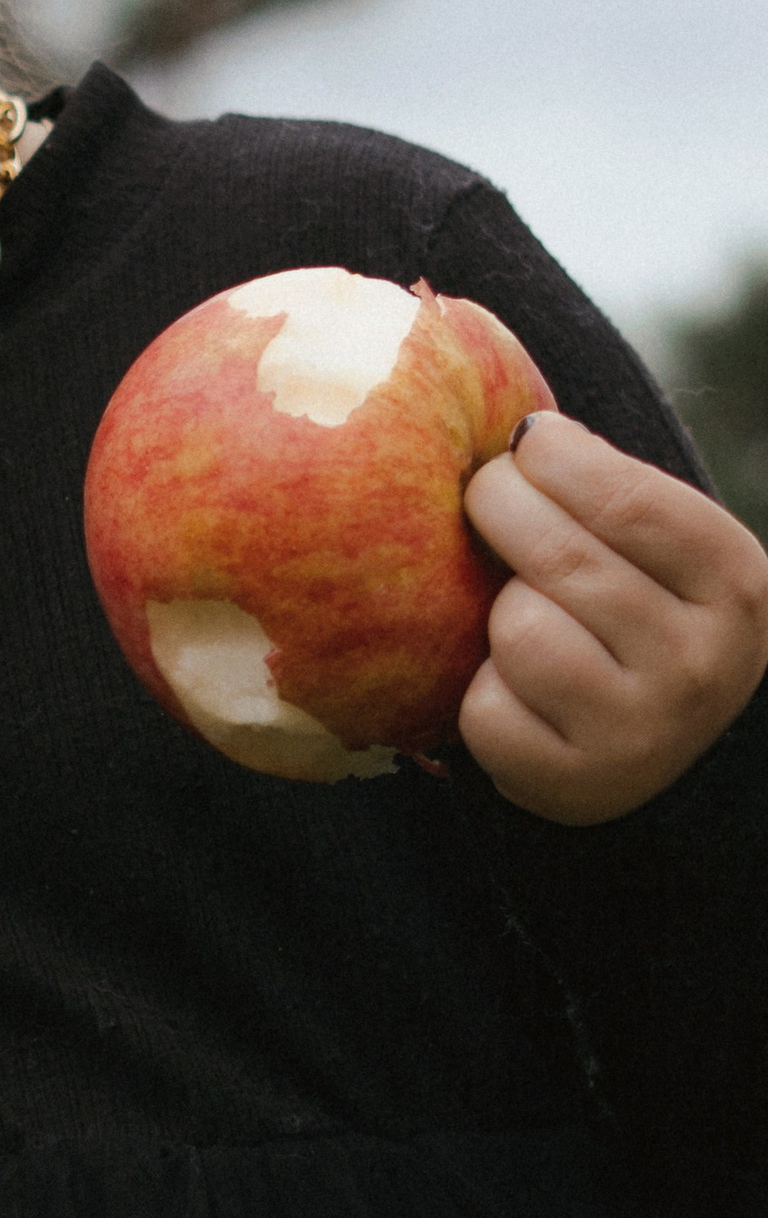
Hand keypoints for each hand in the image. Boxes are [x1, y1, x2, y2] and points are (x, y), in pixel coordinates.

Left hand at [461, 413, 767, 823]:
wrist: (663, 758)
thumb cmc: (643, 621)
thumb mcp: (665, 554)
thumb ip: (615, 494)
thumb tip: (526, 432)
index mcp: (735, 585)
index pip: (628, 501)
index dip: (555, 460)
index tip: (523, 443)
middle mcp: (703, 662)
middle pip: (560, 557)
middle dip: (500, 508)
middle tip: (487, 497)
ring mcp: (644, 730)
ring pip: (519, 630)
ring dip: (500, 612)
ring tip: (526, 616)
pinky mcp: (577, 785)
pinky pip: (487, 709)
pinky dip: (482, 693)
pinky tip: (517, 693)